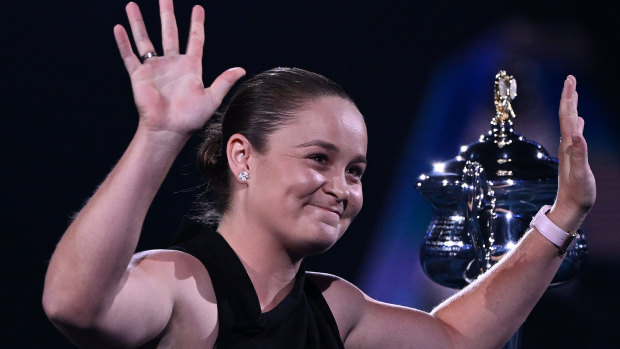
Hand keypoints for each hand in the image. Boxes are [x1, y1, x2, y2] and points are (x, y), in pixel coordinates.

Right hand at [113, 0, 244, 137]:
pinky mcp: (139, 75)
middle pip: (169, 33)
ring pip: (145, 40)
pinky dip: (123, 42)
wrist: (168, 130)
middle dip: (167, 15)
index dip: (196, 24)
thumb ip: (224, 81)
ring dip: (139, 22)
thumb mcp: (212, 98)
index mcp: (190, 67)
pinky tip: (118, 27)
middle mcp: (172, 64)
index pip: (195, 39)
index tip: (197, 8)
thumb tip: (241, 69)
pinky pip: (129, 55)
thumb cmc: (190, 118)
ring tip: (132, 5)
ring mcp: (155, 68)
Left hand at [549, 76, 595, 231]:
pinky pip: (575, 134)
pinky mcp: (573, 156)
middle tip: (570, 78)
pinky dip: (577, 123)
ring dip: (572, 107)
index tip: (570, 80)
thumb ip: (578, 154)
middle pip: (566, 115)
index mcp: (568, 145)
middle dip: (569, 96)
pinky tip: (578, 122)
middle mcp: (566, 144)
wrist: (570, 208)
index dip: (569, 97)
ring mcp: (569, 150)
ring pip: (570, 123)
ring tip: (573, 94)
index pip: (568, 116)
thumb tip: (576, 134)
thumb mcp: (581, 174)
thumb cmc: (577, 194)